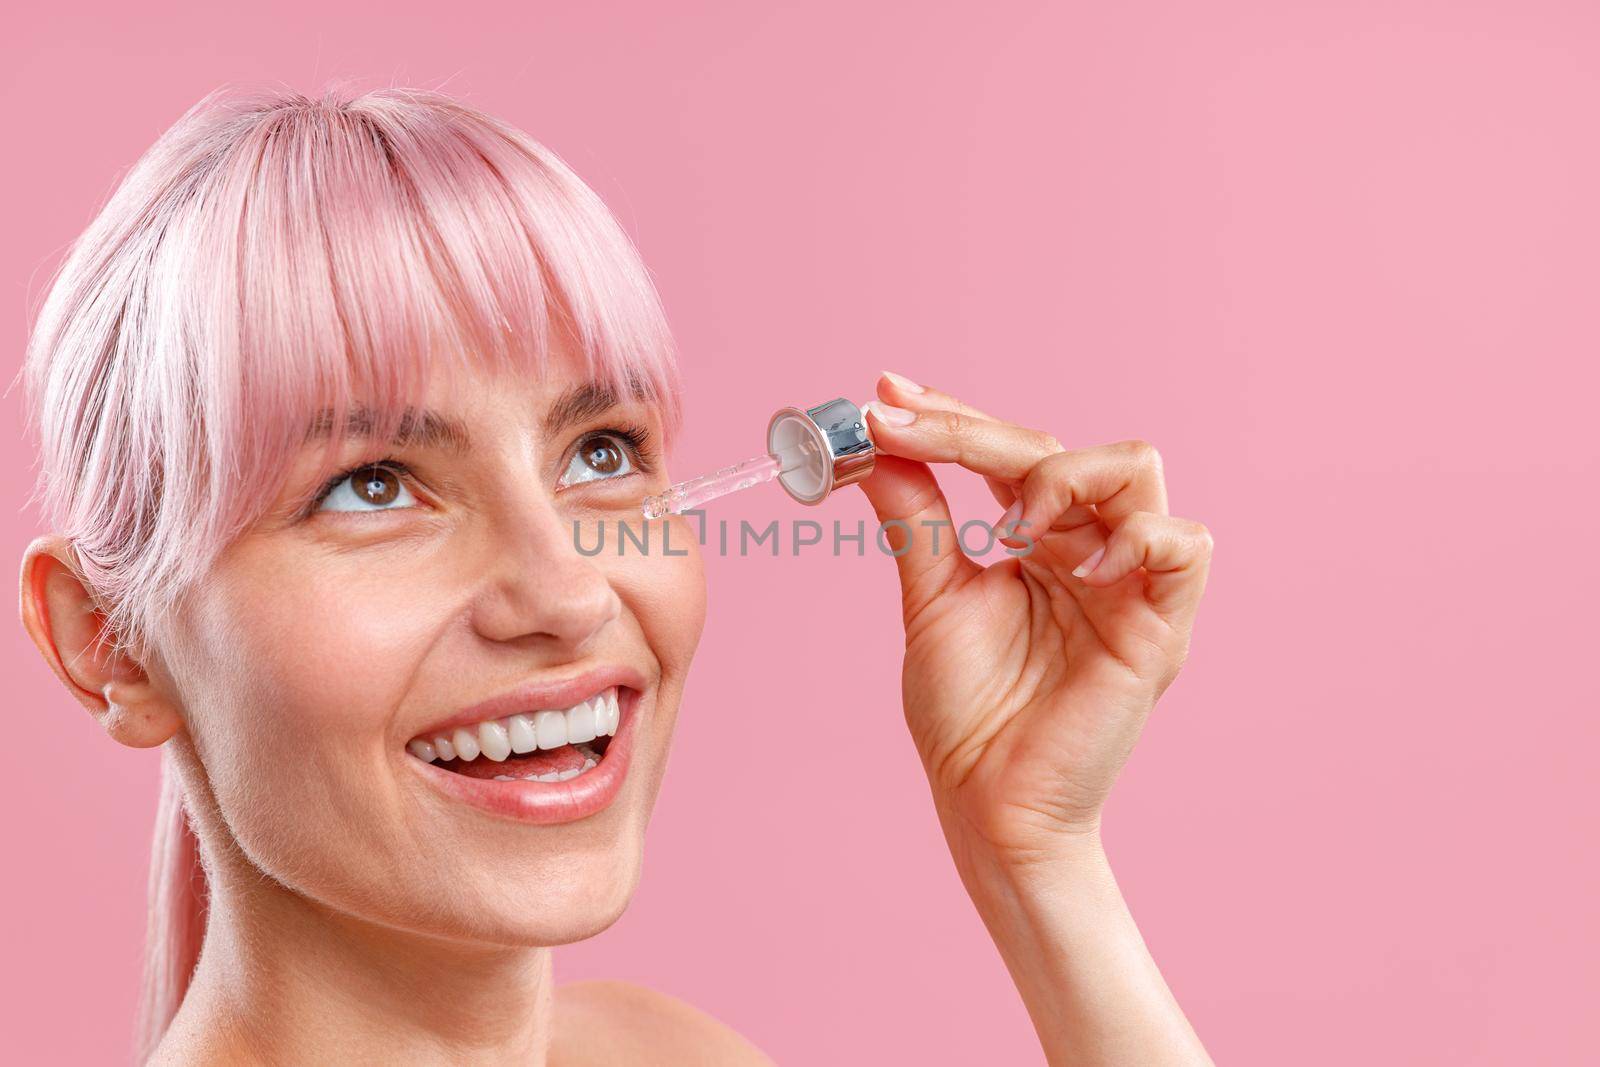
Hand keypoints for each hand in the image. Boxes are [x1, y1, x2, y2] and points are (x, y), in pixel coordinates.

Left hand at [857, 372, 1213, 877]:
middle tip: (901, 429)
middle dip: (975, 431)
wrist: (988, 800)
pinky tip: (1069, 568)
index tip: (888, 393)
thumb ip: (917, 518)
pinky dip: (1132, 539)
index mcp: (1041, 542)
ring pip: (1135, 468)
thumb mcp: (932, 597)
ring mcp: (1131, 583)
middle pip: (1060, 446)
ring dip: (1061, 474)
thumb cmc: (966, 712)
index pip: (1010, 451)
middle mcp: (1090, 550)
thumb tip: (877, 444)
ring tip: (1006, 525)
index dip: (955, 416)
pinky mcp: (1162, 625)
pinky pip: (1184, 546)